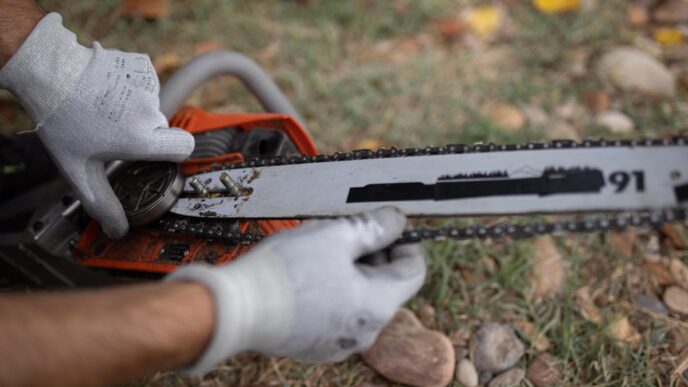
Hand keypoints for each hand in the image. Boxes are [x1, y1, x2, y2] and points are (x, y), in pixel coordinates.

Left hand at [0, 13, 193, 237]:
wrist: (49, 71)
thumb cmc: (62, 120)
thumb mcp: (78, 170)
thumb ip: (102, 203)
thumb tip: (118, 230)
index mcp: (141, 138)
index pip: (184, 148)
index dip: (173, 153)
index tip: (158, 154)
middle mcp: (150, 112)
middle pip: (160, 128)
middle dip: (140, 131)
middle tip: (109, 130)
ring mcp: (148, 85)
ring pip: (150, 105)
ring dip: (132, 108)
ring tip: (104, 107)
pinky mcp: (143, 65)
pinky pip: (145, 82)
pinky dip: (130, 86)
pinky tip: (107, 89)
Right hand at [167, 207, 426, 375]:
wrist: (236, 310)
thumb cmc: (287, 272)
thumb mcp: (335, 236)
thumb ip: (372, 227)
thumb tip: (396, 220)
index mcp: (378, 305)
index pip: (413, 271)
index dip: (407, 243)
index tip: (390, 225)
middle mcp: (365, 331)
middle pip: (385, 286)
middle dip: (374, 255)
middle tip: (351, 230)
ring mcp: (340, 343)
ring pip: (359, 300)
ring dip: (352, 272)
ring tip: (324, 248)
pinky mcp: (315, 345)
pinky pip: (336, 314)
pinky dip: (333, 292)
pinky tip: (308, 273)